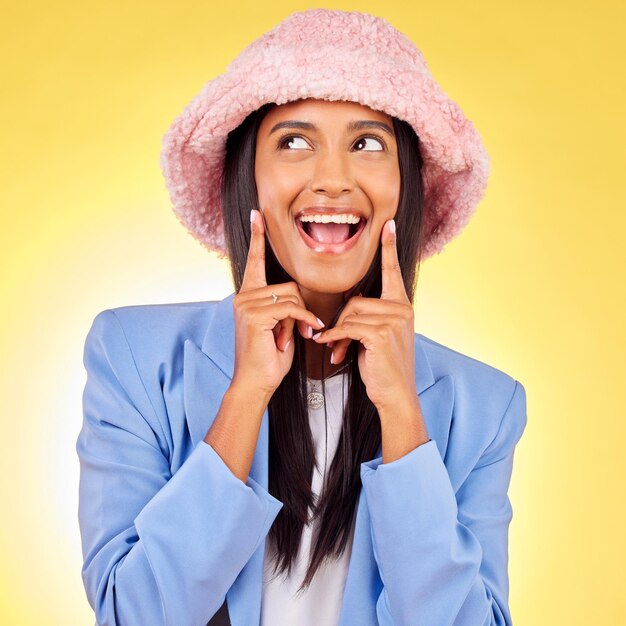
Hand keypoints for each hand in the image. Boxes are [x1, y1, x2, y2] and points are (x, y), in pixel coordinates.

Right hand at [231, 209, 324, 394]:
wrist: (256, 382)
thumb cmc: (270, 356)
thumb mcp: (279, 326)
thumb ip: (284, 306)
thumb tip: (298, 296)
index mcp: (249, 295)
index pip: (255, 260)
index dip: (257, 237)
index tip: (257, 214)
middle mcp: (244, 295)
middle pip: (289, 284)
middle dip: (300, 309)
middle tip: (297, 331)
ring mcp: (247, 304)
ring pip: (292, 295)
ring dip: (300, 318)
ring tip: (292, 337)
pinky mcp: (255, 315)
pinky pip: (291, 307)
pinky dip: (303, 320)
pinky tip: (304, 335)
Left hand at [312, 220, 416, 411]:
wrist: (395, 394)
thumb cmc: (382, 367)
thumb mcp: (377, 337)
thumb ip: (369, 317)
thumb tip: (349, 306)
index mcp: (401, 306)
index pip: (392, 271)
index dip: (388, 248)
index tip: (387, 225)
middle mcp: (401, 309)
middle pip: (356, 300)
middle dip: (340, 323)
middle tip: (334, 343)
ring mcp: (394, 320)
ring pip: (350, 314)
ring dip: (337, 335)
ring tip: (336, 352)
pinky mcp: (381, 333)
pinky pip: (348, 327)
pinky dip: (335, 338)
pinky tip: (332, 350)